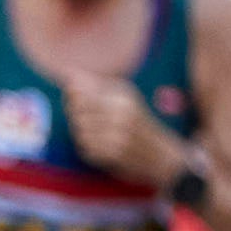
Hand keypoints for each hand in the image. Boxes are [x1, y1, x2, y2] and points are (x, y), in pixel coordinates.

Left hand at [59, 74, 179, 187]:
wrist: (162, 156)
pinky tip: (103, 147)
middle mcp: (121, 113)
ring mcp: (117, 134)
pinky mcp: (113, 154)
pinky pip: (85, 148)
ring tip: (99, 135)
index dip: (71, 98)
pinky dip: (89, 149)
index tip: (77, 102)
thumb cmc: (138, 123)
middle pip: (76, 112)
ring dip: (83, 134)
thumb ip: (96, 85)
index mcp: (123, 96)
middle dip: (76, 116)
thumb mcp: (125, 97)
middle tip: (91, 121)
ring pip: (78, 131)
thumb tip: (68, 75)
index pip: (79, 92)